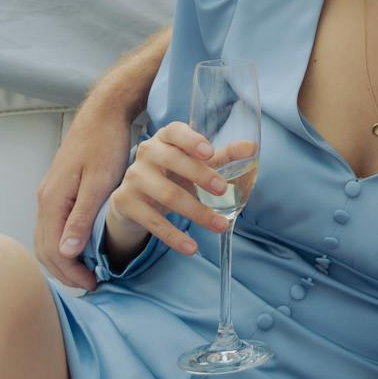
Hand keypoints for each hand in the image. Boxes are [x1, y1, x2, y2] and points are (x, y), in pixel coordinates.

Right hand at [35, 102, 136, 287]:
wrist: (103, 113)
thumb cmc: (105, 144)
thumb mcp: (99, 181)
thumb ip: (81, 217)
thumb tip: (66, 253)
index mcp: (51, 200)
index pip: (53, 250)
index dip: (72, 272)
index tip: (95, 284)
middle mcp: (44, 200)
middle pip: (45, 249)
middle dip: (65, 272)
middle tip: (93, 286)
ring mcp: (49, 195)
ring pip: (48, 239)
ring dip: (64, 260)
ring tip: (88, 274)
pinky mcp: (58, 190)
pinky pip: (54, 227)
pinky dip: (65, 244)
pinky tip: (83, 250)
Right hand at [102, 122, 240, 261]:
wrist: (134, 198)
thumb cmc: (173, 173)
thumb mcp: (195, 163)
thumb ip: (223, 155)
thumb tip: (252, 147)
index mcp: (166, 138)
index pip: (176, 131)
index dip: (192, 140)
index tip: (210, 152)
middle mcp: (147, 152)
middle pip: (173, 161)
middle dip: (200, 175)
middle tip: (223, 189)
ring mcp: (134, 177)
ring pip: (167, 194)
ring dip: (196, 212)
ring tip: (220, 226)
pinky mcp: (126, 202)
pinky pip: (152, 221)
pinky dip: (173, 236)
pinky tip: (191, 247)